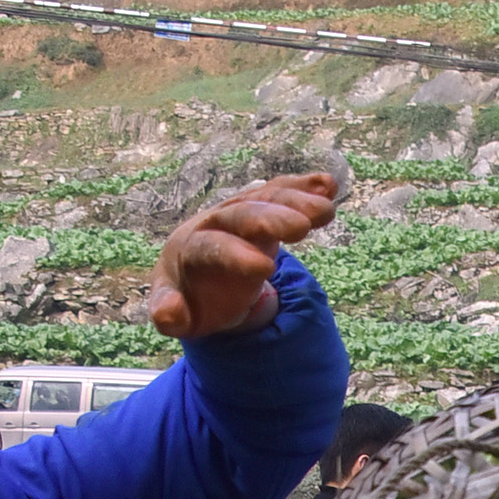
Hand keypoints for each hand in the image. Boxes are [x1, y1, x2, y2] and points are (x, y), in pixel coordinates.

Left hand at [148, 174, 338, 339]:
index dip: (235, 255)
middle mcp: (214, 222)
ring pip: (265, 199)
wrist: (197, 277)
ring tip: (326, 210)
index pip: (211, 247)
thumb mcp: (176, 312)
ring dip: (295, 200)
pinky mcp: (262, 210)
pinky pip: (281, 193)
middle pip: (241, 214)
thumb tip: (168, 314)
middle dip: (270, 218)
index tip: (265, 269)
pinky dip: (303, 186)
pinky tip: (330, 184)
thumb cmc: (189, 298)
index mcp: (190, 248)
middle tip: (301, 226)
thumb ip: (169, 312)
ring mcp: (240, 213)